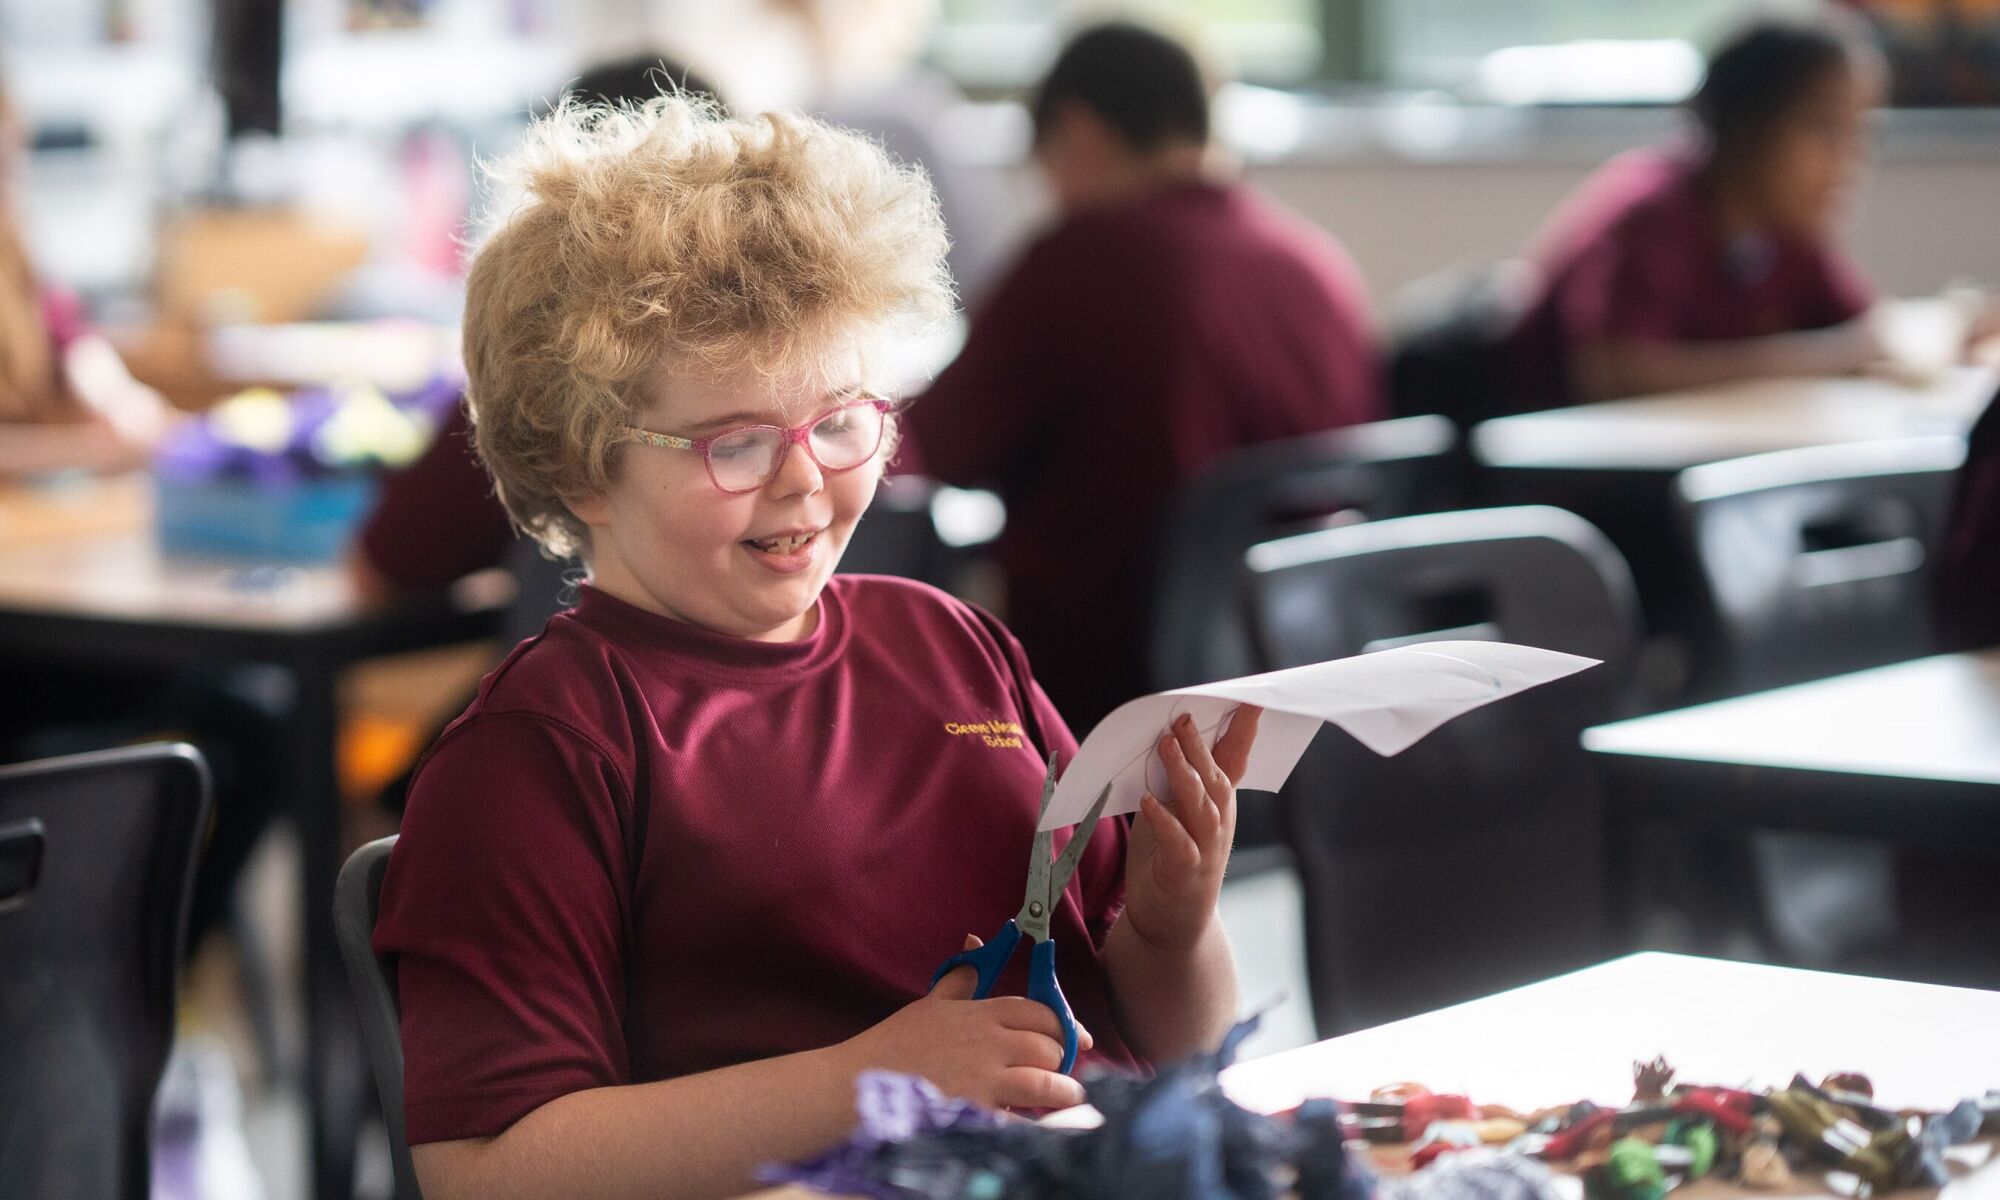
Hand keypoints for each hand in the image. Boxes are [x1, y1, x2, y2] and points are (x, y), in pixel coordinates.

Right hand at [838, 935, 1093, 1109]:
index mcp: (981, 1014)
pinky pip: (1024, 1121)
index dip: (1065, 1025)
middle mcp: (988, 1044)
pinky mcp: (977, 1117)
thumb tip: (977, 940)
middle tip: (1060, 1070)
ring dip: (1063, 1092)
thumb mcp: (931, 1003)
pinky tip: (1043, 1125)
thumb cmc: (894, 1046)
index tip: (1077, 1039)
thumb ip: (962, 976)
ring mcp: (984, 1082)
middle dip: (1061, 1059)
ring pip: (1047, 1083)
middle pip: (1049, 1046)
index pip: (1041, 1011)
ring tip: (1066, 1098)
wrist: (858, 1087)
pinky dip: (1040, 1123)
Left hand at [1122, 705, 1262, 953]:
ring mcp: (1205, 849)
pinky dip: (1165, 821)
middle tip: (1184, 718)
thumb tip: (1165, 737)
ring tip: (1166, 746)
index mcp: (1218, 804)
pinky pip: (1178, 842)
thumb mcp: (1175, 813)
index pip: (1234, 761)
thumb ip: (1175, 781)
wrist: (1169, 924)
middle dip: (1200, 746)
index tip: (1250, 700)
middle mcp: (1218, 823)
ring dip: (1184, 774)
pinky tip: (1149, 802)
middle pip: (1215, 778)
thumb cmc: (1170, 861)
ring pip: (1201, 806)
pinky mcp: (1185, 871)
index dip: (1243, 732)